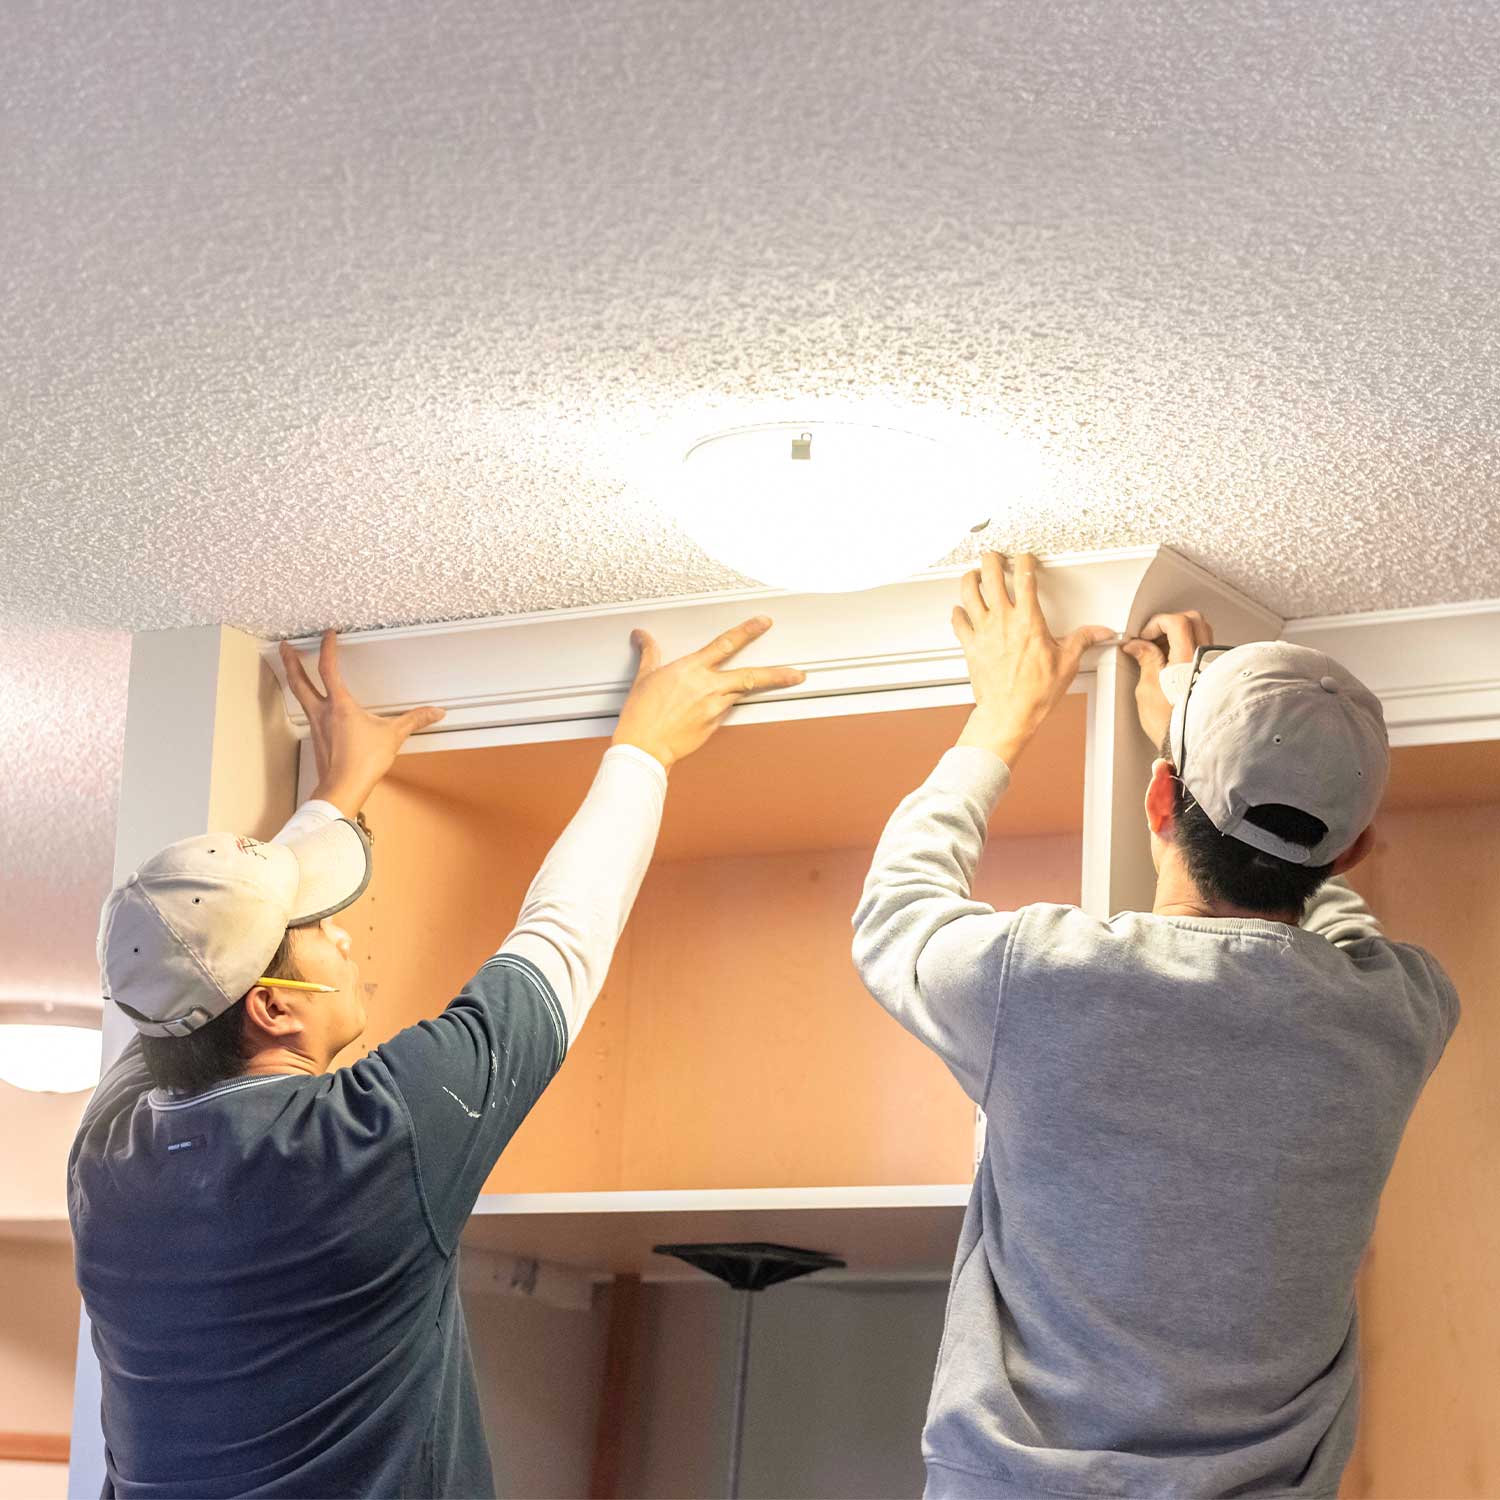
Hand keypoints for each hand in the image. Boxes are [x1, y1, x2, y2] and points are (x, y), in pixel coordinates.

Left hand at [279, 632, 445, 815]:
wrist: (342, 788)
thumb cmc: (361, 763)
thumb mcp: (392, 736)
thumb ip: (414, 720)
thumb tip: (434, 712)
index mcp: (339, 705)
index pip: (328, 668)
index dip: (327, 648)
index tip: (328, 635)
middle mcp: (322, 712)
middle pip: (299, 680)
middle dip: (291, 660)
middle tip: (285, 647)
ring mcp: (316, 726)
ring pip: (300, 696)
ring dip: (295, 680)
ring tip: (294, 671)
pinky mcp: (317, 740)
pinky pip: (308, 713)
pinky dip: (307, 702)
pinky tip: (315, 706)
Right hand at [612, 616, 805, 770]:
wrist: (644, 747)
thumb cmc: (641, 714)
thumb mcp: (644, 677)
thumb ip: (650, 654)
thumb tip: (642, 637)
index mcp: (691, 669)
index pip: (726, 643)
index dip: (748, 631)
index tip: (763, 623)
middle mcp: (707, 686)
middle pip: (751, 675)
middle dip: (779, 674)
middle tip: (799, 673)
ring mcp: (714, 708)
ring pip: (744, 693)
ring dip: (765, 688)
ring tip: (787, 681)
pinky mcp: (714, 726)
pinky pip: (727, 710)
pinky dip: (727, 705)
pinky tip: (721, 706)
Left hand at [953, 552, 1113, 766]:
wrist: (1009, 713)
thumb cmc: (1035, 693)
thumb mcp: (1066, 663)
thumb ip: (1082, 640)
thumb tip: (1100, 632)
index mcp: (1028, 620)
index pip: (1025, 577)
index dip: (1024, 561)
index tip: (1025, 557)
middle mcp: (1002, 620)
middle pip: (990, 575)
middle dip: (991, 560)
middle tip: (994, 556)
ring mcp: (983, 631)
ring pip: (968, 592)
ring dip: (970, 579)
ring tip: (974, 574)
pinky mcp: (970, 645)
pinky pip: (958, 621)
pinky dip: (958, 612)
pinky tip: (961, 609)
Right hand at [1119, 611, 1214, 749]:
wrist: (1190, 744)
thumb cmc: (1172, 725)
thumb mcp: (1148, 689)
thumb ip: (1146, 660)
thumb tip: (1138, 646)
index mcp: (1187, 658)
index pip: (1176, 621)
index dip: (1155, 624)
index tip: (1144, 636)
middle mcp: (1206, 658)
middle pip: (1193, 620)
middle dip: (1169, 624)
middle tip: (1153, 638)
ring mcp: (1214, 665)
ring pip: (1202, 633)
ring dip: (1180, 635)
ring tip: (1162, 651)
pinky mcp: (1216, 675)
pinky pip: (1205, 648)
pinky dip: (1189, 647)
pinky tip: (1175, 663)